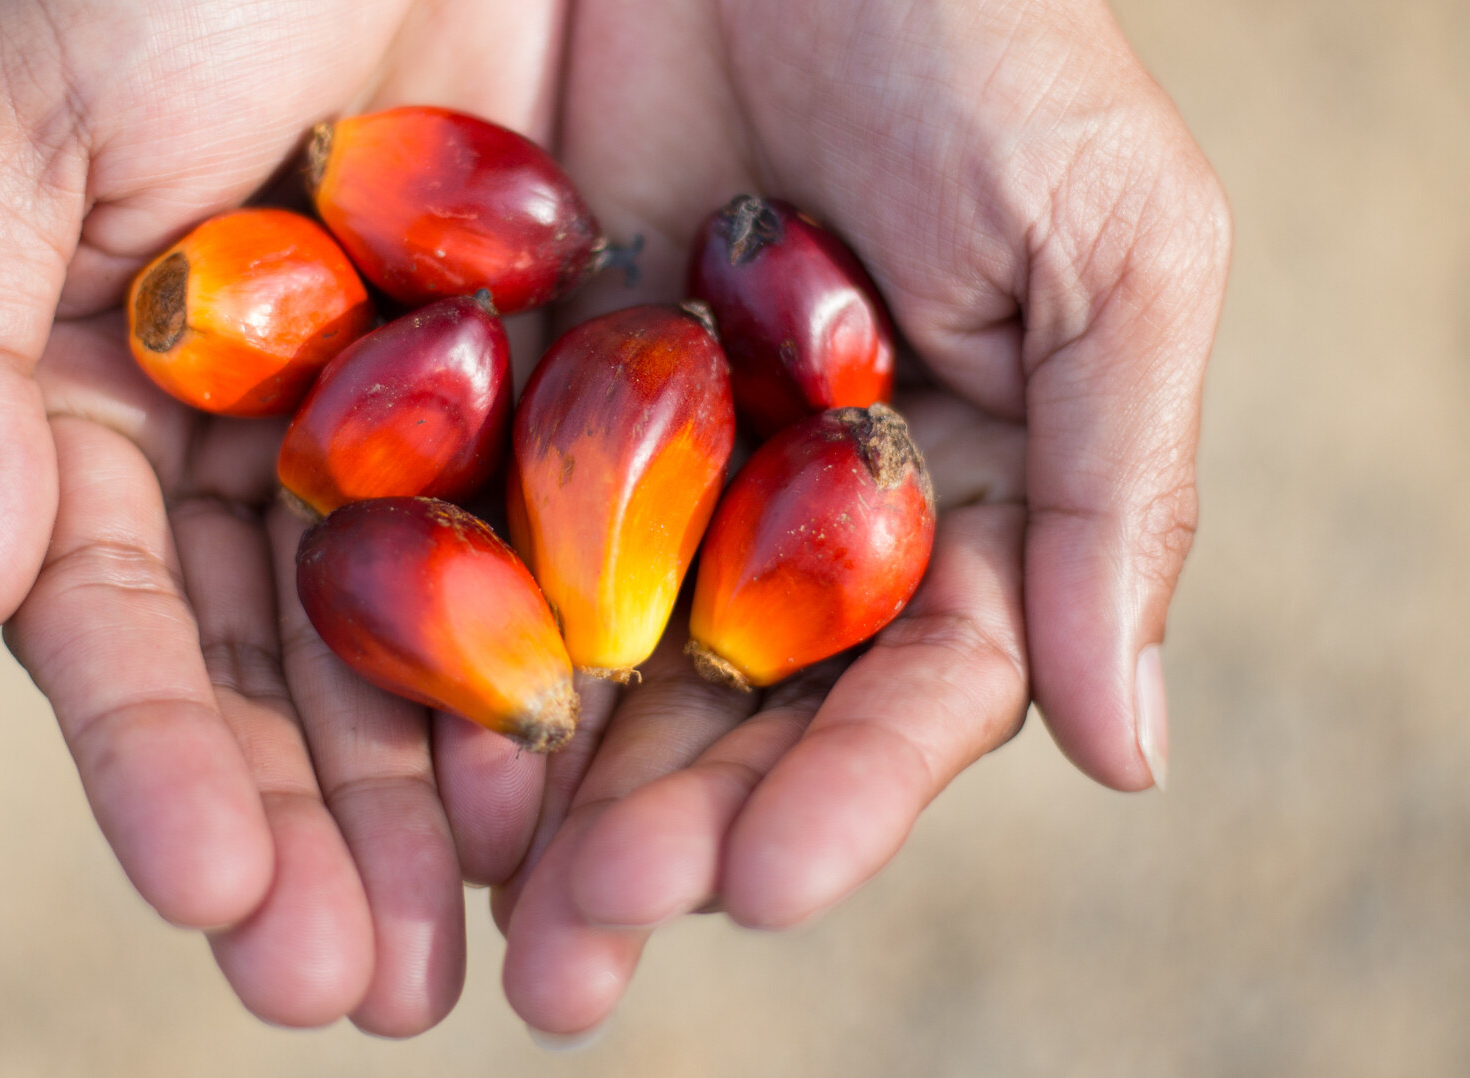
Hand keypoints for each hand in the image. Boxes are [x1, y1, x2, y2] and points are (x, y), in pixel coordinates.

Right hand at [0, 0, 585, 1034]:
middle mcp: (271, 451)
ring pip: (431, 654)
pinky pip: (574, 552)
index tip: (215, 895)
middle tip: (359, 995)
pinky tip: (593, 791)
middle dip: (314, 842)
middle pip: (285, 683)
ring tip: (481, 960)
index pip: (130, 629)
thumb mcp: (6, 120)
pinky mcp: (562, 389)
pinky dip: (578, 673)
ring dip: (444, 813)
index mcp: (121, 411)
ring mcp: (420, 431)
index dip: (162, 765)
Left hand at [490, 0, 1230, 1034]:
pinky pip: (451, 528)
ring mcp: (631, 452)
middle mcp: (779, 503)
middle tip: (579, 951)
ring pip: (580, 652)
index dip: (845, 789)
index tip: (767, 881)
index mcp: (939, 494)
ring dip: (528, 787)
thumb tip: (1131, 752)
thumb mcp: (1109, 241)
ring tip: (475, 905)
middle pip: (723, 709)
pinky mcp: (493, 387)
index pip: (904, 685)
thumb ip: (1122, 492)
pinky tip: (388, 735)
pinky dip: (423, 635)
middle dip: (658, 833)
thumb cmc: (974, 33)